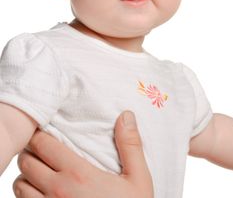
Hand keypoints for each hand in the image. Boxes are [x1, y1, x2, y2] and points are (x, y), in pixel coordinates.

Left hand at [13, 111, 152, 197]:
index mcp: (79, 174)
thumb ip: (130, 146)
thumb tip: (126, 116)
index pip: (44, 145)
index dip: (42, 135)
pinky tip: (42, 192)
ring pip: (19, 185)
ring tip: (41, 172)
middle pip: (26, 162)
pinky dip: (27, 195)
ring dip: (27, 176)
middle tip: (43, 150)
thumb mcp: (138, 179)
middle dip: (32, 153)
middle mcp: (57, 190)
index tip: (48, 132)